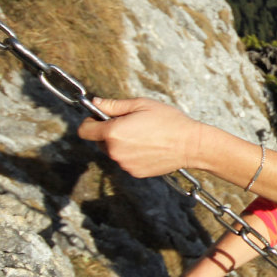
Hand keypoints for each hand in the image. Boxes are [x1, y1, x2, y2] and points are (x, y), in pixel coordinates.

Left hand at [78, 97, 202, 176]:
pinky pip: (126, 162)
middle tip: (130, 125)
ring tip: (144, 136)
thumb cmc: (169, 121)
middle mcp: (115, 151)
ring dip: (122, 145)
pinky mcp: (135, 172)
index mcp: (113, 132)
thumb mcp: (142, 105)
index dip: (90, 122)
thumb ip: (115, 105)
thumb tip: (96, 103)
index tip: (99, 118)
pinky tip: (150, 147)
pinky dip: (133, 155)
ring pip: (114, 152)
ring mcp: (125, 164)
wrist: (191, 145)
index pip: (85, 130)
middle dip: (109, 133)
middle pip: (99, 142)